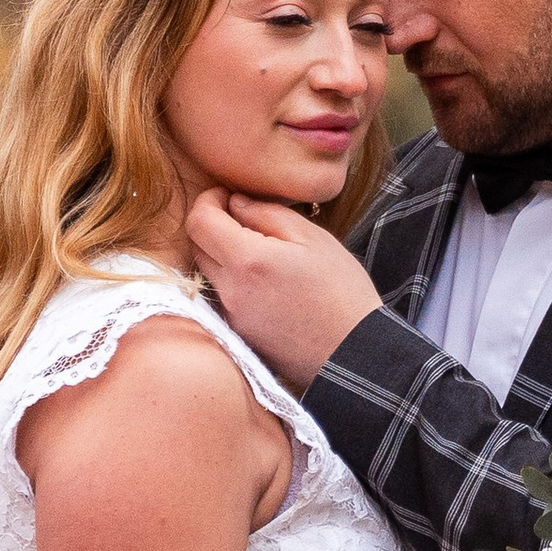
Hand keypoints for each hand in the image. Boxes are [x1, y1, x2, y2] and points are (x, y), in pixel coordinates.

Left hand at [184, 189, 382, 390]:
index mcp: (247, 261)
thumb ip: (267, 214)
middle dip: (213, 225)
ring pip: (210, 273)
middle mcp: (230, 291)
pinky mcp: (240, 334)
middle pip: (198, 247)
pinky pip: (225, 298)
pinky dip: (236, 281)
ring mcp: (232, 317)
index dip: (209, 200)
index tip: (229, 196)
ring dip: (224, 254)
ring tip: (263, 252)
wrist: (353, 354)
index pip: (199, 221)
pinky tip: (268, 283)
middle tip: (245, 219)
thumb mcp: (312, 238)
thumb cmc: (342, 292)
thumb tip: (236, 203)